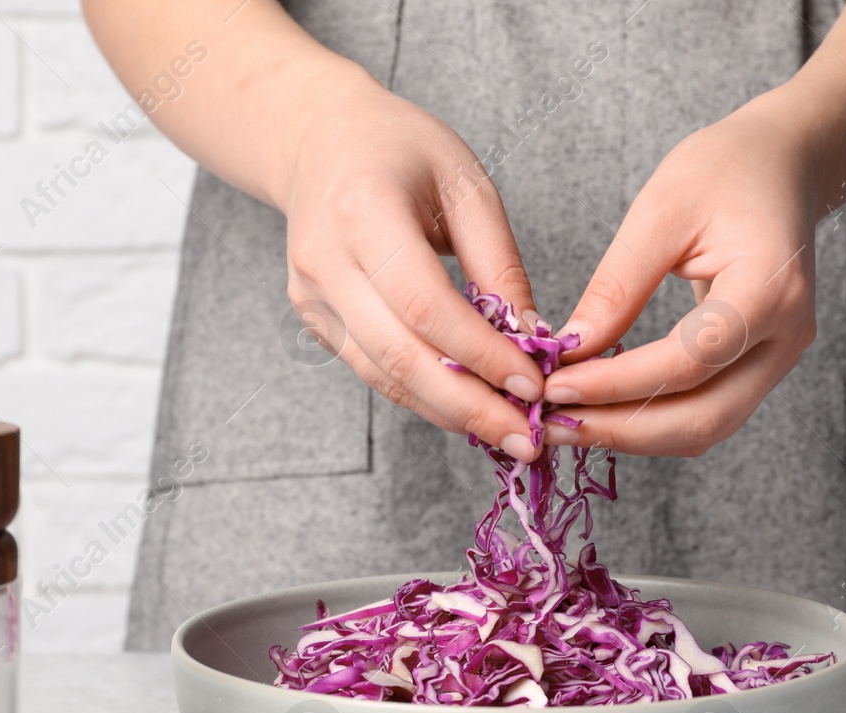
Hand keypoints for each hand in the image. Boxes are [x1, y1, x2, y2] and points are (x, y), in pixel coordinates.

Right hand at [281, 71, 543, 460]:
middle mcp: (324, 261)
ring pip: (383, 375)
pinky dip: (425, 395)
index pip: (425, 305)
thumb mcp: (466, 184)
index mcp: (364, 211)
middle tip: (526, 439)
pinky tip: (470, 410)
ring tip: (508, 436)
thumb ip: (497, 263)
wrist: (318, 139)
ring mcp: (311, 296)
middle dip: (469, 406)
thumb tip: (535, 340)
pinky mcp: (313, 320)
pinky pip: (374, 370)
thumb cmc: (401, 150)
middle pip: (399, 356)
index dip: (480, 354)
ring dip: (449, 412)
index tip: (534, 385)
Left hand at [543, 100, 821, 456]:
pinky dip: (652, 420)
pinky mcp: (762, 365)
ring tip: (566, 423)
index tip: (553, 387)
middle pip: (703, 418)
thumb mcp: (660, 212)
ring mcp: (780, 357)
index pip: (688, 362)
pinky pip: (706, 411)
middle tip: (550, 425)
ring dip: (633, 435)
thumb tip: (569, 353)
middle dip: (621, 429)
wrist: (781, 163)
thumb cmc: (724, 170)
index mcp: (770, 288)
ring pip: (706, 428)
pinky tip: (602, 409)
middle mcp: (787, 336)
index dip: (617, 385)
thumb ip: (618, 287)